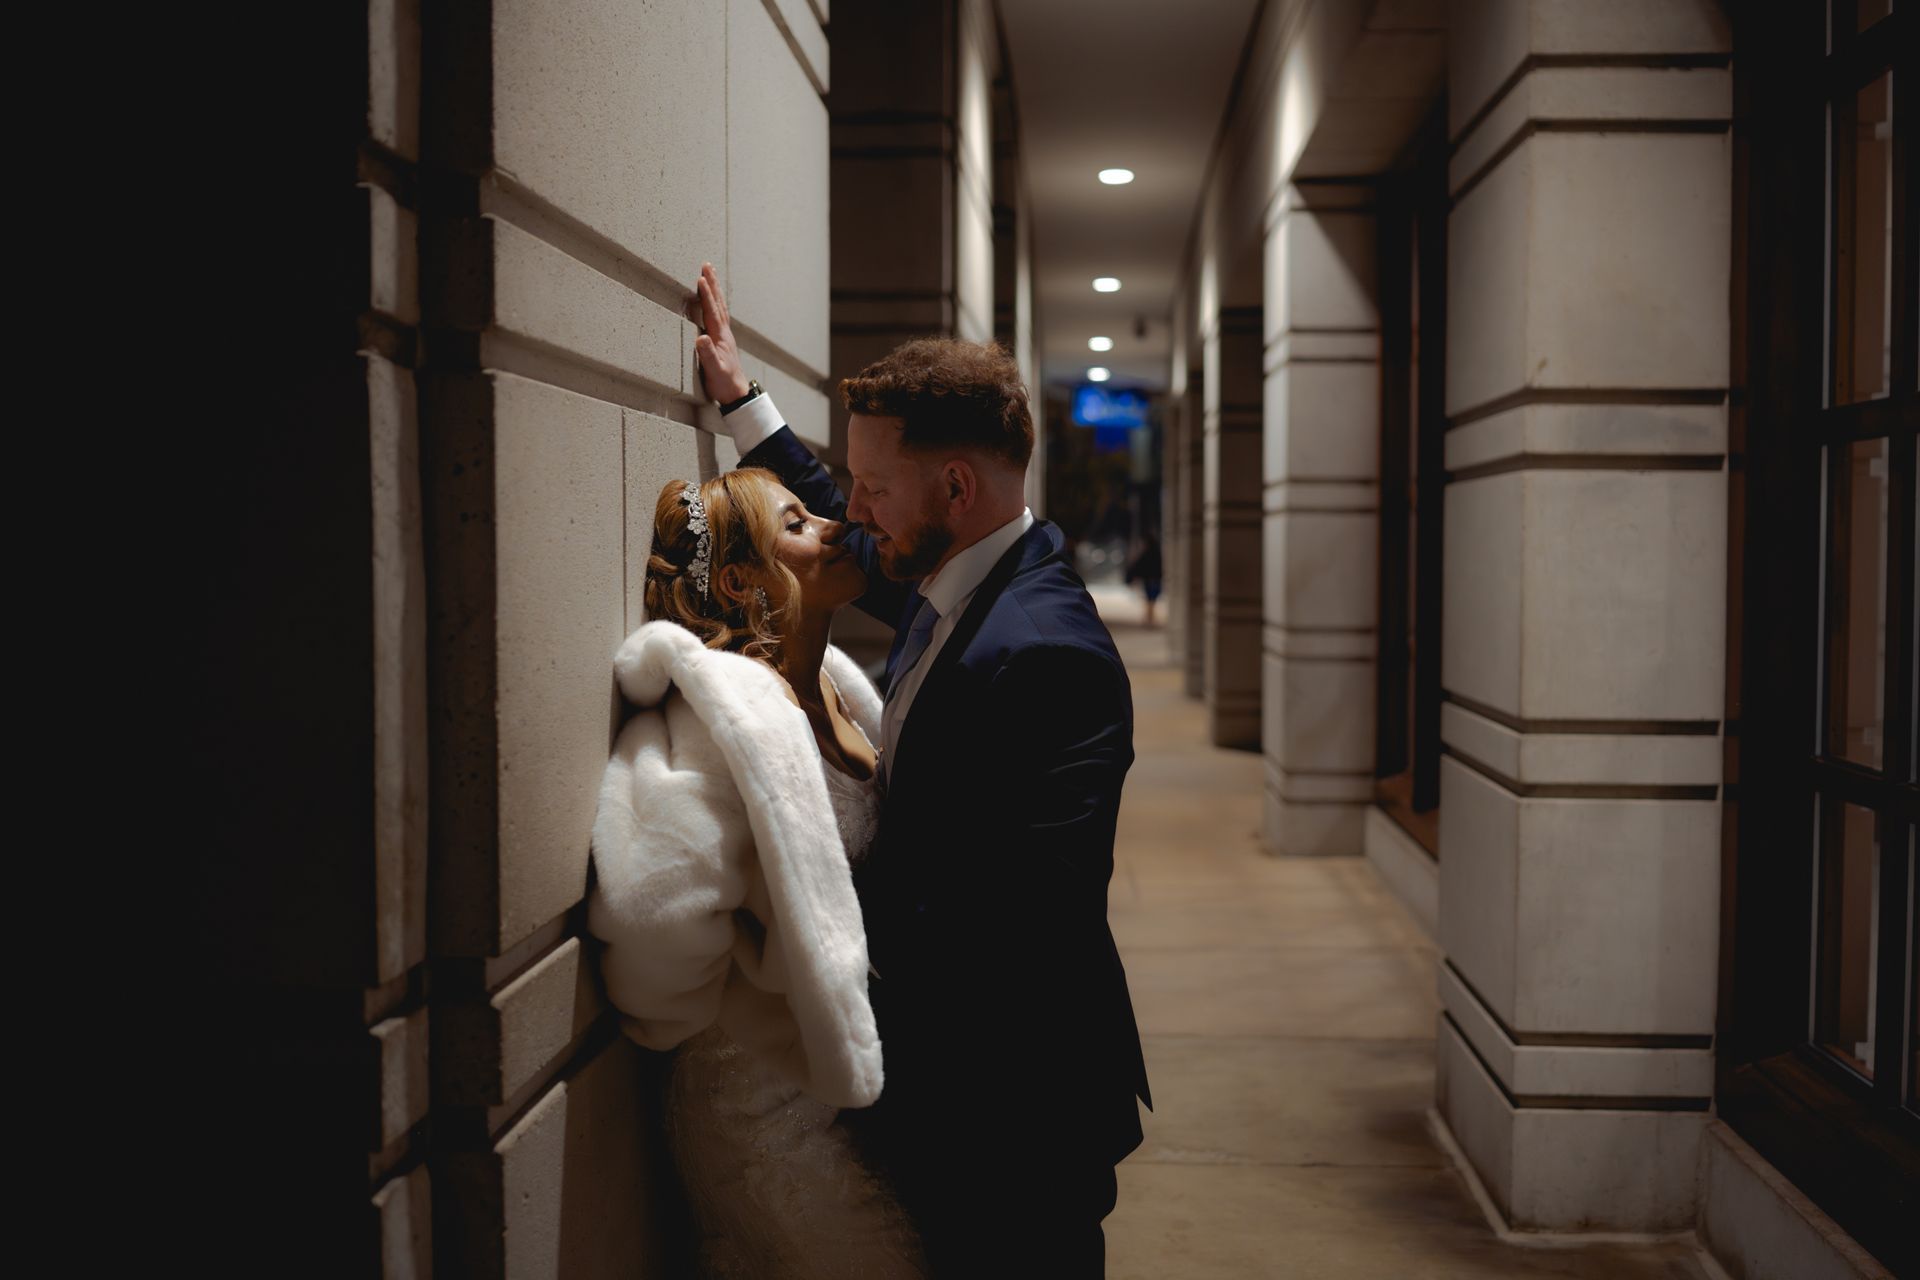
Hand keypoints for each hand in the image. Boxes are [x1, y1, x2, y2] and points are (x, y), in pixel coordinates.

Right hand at [690, 263, 750, 403]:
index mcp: (720, 337)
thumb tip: (700, 337)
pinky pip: (719, 315)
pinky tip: (714, 302)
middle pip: (718, 303)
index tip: (701, 277)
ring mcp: (725, 336)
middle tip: (707, 265)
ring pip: (720, 307)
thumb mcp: (714, 371)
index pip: (712, 311)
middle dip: (712, 284)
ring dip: (715, 291)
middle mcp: (724, 333)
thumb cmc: (724, 384)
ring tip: (710, 276)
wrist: (737, 394)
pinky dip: (716, 304)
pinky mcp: (723, 341)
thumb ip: (708, 354)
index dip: (706, 295)